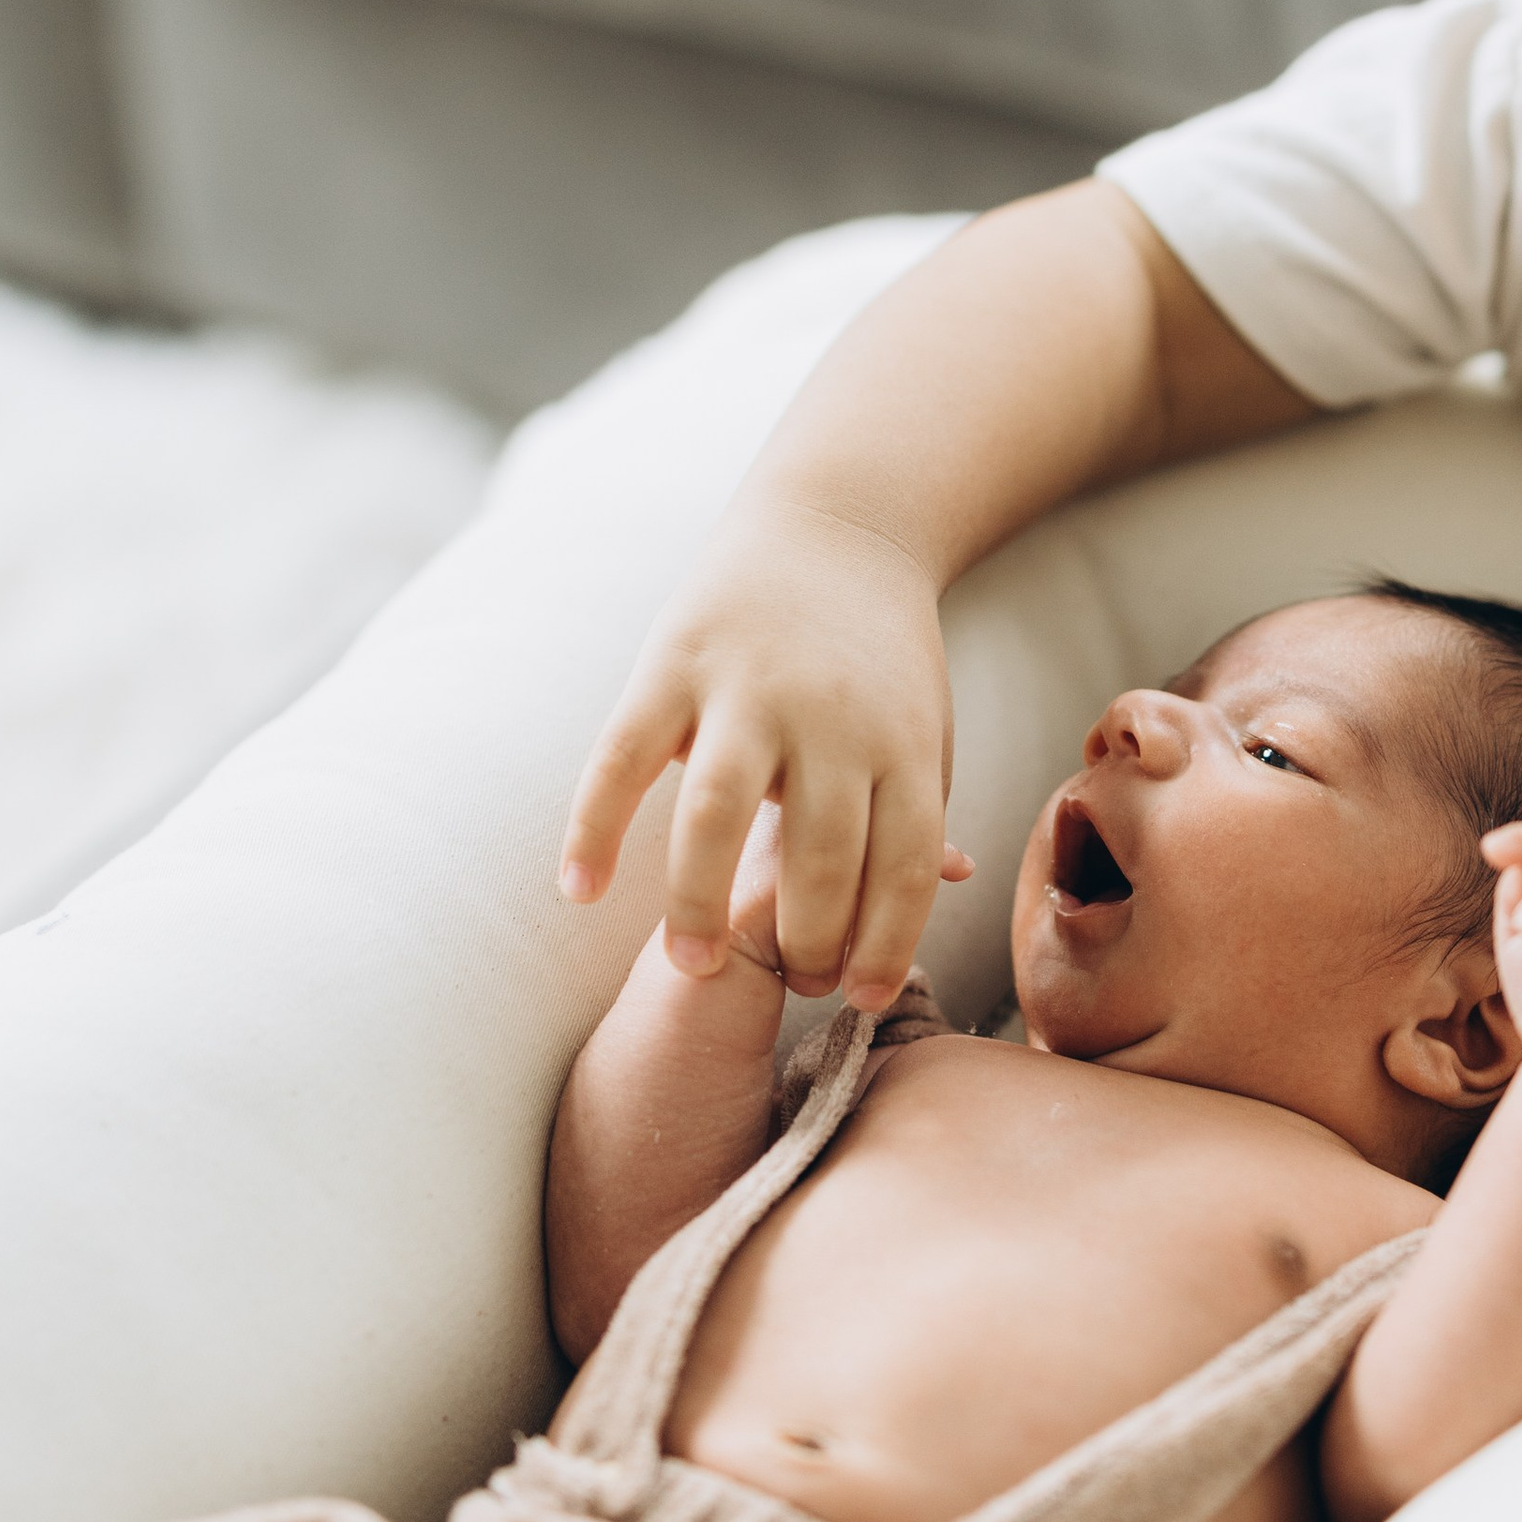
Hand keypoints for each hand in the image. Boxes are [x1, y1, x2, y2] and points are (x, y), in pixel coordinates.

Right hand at [560, 497, 958, 1006]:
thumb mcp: (925, 729)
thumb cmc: (882, 657)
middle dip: (807, 943)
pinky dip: (594, 828)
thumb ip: (920, 810)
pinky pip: (621, 759)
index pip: (902, 869)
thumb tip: (942, 888)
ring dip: (699, 907)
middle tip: (793, 980)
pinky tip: (579, 891)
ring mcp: (745, 688)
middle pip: (817, 860)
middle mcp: (827, 719)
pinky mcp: (671, 663)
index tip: (860, 996)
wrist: (838, 525)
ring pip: (715, 818)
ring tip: (692, 968)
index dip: (884, 946)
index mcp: (901, 741)